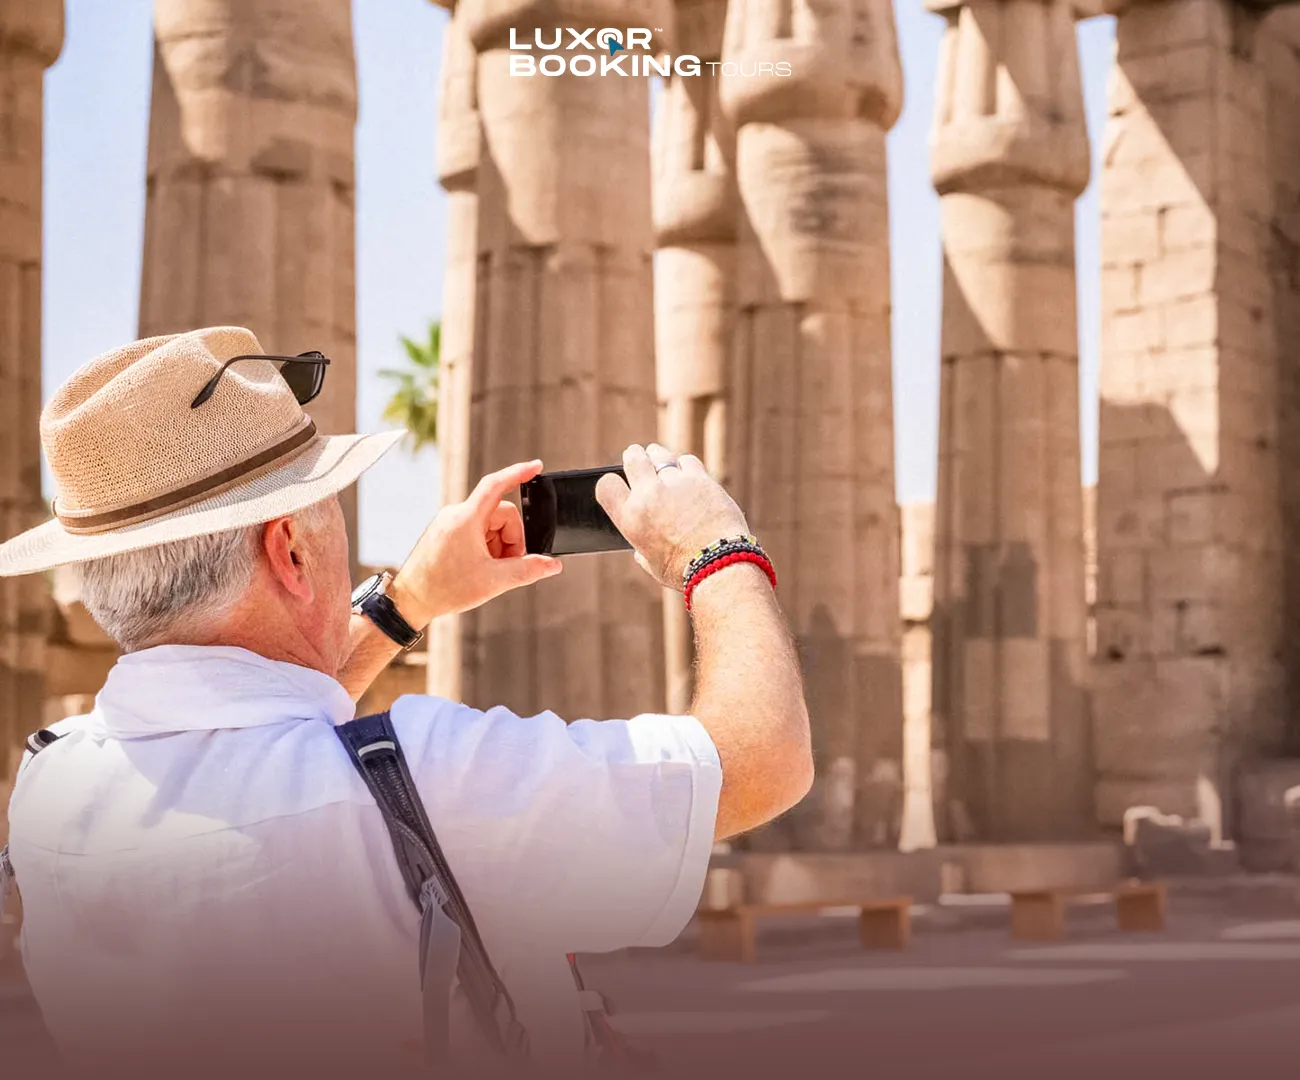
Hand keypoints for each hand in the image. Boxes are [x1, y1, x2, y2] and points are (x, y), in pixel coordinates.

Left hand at [391, 460, 561, 623]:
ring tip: (491, 570)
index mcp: (466, 518)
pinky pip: (476, 531)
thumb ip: (527, 570)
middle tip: (508, 565)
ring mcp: (450, 523)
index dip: (519, 473)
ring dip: (499, 546)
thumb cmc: (444, 588)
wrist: (410, 600)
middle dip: (512, 539)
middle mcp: (456, 515)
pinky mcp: (446, 533)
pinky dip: (487, 547)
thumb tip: (551, 564)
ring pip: (490, 525)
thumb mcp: (493, 581)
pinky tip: (481, 567)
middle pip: (501, 514)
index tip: (536, 467)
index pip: (496, 485)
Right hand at [595, 444, 749, 590]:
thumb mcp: (654, 565)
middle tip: (638, 455)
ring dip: (659, 456)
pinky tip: (689, 474)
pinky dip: (686, 466)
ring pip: (661, 455)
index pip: (606, 485)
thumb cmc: (686, 572)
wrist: (719, 564)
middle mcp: (648, 497)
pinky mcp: (700, 479)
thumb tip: (640, 552)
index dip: (610, 482)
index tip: (618, 481)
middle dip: (634, 455)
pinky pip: (687, 461)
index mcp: (630, 519)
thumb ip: (643, 552)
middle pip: (633, 458)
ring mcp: (674, 484)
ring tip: (661, 459)